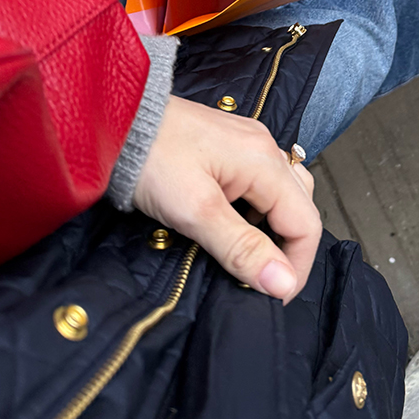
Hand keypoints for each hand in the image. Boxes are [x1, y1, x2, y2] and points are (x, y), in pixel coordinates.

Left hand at [133, 97, 320, 304]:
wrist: (112, 119)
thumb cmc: (150, 161)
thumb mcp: (195, 211)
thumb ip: (242, 248)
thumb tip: (283, 284)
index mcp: (265, 161)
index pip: (306, 223)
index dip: (296, 267)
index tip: (271, 299)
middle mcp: (265, 147)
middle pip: (300, 207)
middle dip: (287, 249)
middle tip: (256, 280)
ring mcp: (248, 143)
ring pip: (283, 194)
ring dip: (272, 230)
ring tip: (244, 255)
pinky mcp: (229, 145)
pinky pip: (261, 183)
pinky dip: (256, 211)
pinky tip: (230, 224)